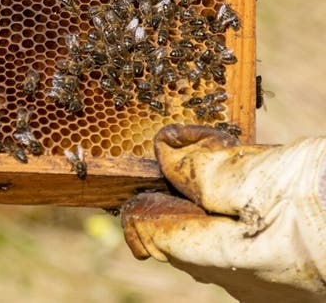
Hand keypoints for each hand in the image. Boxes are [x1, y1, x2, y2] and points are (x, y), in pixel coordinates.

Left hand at [121, 124, 325, 301]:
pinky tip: (259, 188)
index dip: (146, 187)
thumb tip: (162, 152)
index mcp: (224, 261)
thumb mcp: (262, 174)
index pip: (150, 233)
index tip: (167, 147)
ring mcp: (265, 288)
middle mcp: (238, 283)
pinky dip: (236, 213)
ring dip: (206, 200)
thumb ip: (204, 168)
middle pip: (178, 238)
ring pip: (210, 241)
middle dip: (176, 192)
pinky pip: (242, 246)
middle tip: (199, 148)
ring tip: (231, 162)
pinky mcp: (288, 279)